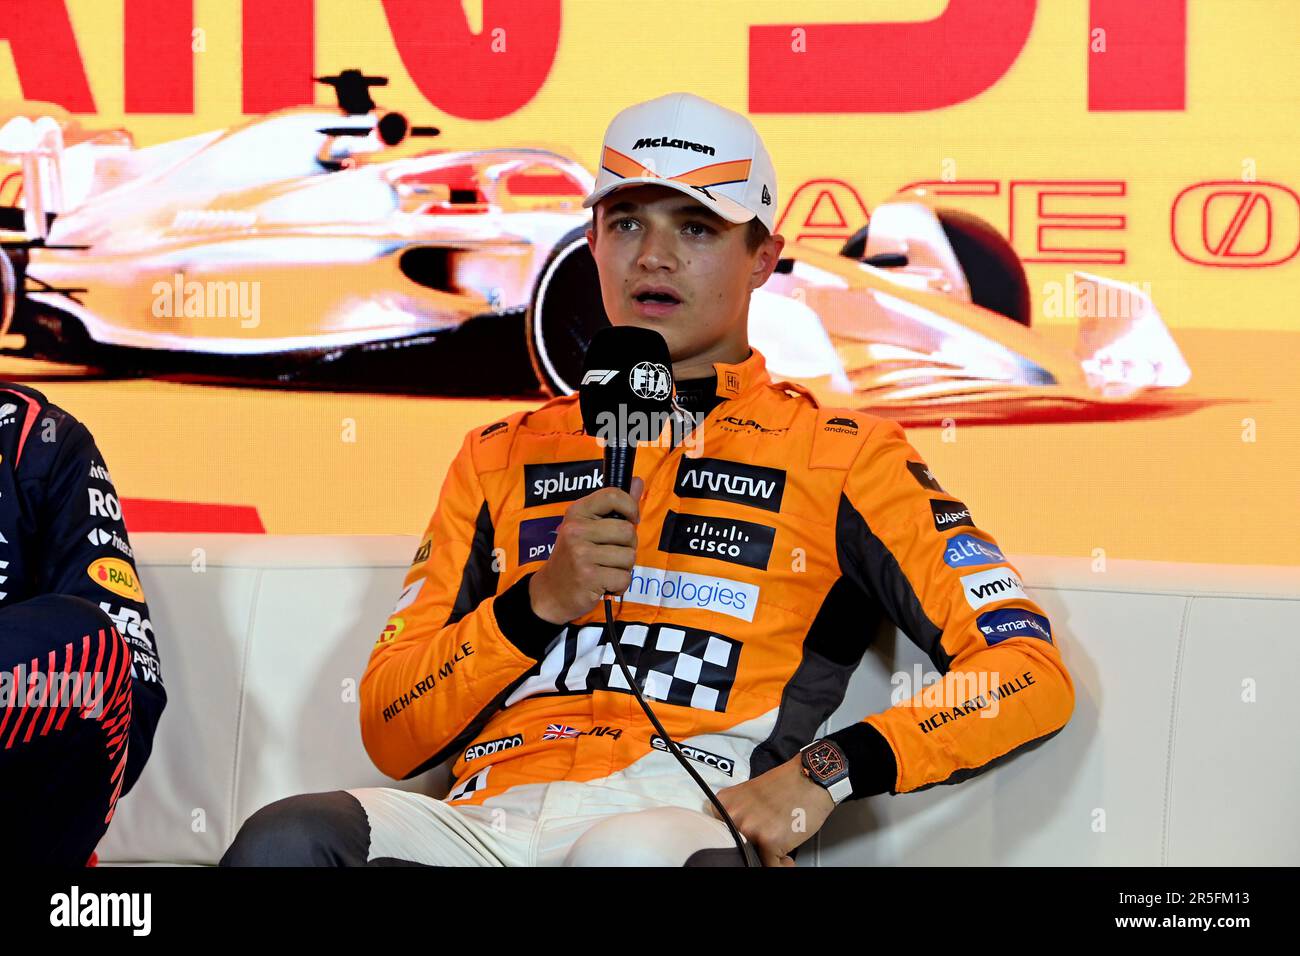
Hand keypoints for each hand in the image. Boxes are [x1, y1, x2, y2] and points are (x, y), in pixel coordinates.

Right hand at [529, 476, 643, 624]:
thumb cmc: (575, 556)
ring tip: (605, 569)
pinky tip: (604, 584)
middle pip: (628, 530)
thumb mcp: (588, 526)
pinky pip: (624, 578)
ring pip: (629, 556)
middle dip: (628, 546)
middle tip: (611, 554)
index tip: (630, 520)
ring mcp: (581, 553)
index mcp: (577, 512)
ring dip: (624, 568)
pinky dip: (619, 585)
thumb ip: (615, 506)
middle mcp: (576, 530)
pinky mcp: (588, 577)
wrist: (551, 592)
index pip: (613, 495)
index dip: (631, 507)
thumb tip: (638, 481)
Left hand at [716, 755, 834, 866]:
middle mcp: (733, 816)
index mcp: (724, 803)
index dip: (738, 839)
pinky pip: (771, 866)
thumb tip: (733, 836)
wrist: (811, 778)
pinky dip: (782, 864)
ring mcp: (750, 829)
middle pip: (736, 847)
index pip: (720, 834)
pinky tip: (787, 856)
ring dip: (767, 856)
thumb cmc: (786, 784)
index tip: (746, 841)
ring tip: (779, 846)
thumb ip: (737, 813)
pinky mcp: (769, 841)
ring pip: (752, 858)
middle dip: (753, 847)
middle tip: (768, 841)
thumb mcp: (749, 794)